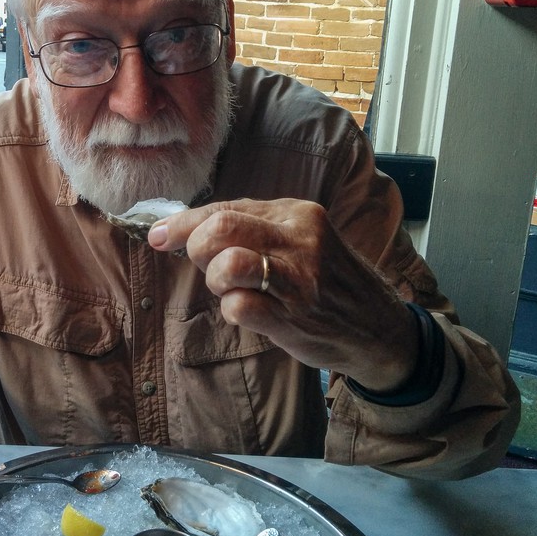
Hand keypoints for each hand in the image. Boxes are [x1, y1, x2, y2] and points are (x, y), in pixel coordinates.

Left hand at [147, 198, 417, 391]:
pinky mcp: (295, 316)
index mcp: (296, 213)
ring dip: (215, 278)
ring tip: (227, 287)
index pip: (226, 207)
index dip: (183, 221)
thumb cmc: (326, 280)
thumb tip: (189, 227)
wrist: (378, 327)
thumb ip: (253, 229)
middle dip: (194, 244)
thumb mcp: (300, 240)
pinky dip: (232, 309)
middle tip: (202, 262)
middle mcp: (300, 240)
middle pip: (221, 228)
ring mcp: (299, 279)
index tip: (158, 234)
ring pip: (228, 264)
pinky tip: (247, 311)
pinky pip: (239, 307)